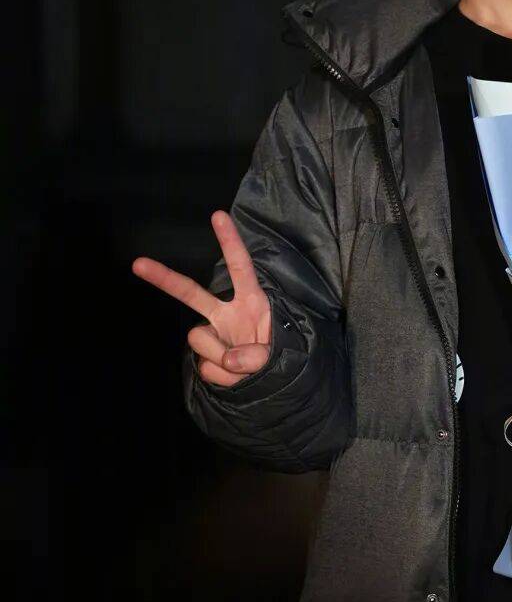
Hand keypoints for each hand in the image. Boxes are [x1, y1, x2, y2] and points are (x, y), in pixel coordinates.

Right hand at [132, 210, 272, 387]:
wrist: (277, 387)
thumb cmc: (284, 358)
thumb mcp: (282, 353)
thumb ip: (257, 356)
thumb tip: (230, 360)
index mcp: (252, 302)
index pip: (240, 267)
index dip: (230, 242)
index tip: (218, 215)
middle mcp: (228, 314)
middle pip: (191, 293)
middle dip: (164, 278)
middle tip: (138, 263)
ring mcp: (214, 335)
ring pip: (199, 340)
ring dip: (222, 358)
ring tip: (246, 370)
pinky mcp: (207, 359)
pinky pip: (206, 368)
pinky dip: (224, 379)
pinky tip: (238, 380)